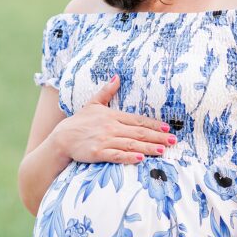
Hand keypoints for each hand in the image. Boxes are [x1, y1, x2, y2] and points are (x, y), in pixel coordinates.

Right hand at [52, 74, 175, 163]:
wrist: (61, 137)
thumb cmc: (79, 121)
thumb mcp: (93, 103)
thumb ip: (107, 91)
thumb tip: (117, 77)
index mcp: (113, 116)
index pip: (138, 120)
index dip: (154, 125)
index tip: (168, 129)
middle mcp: (111, 127)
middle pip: (139, 133)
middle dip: (158, 137)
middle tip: (174, 141)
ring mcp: (105, 140)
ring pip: (131, 144)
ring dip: (148, 147)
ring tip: (162, 150)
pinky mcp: (98, 153)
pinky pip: (116, 155)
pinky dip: (128, 157)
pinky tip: (140, 159)